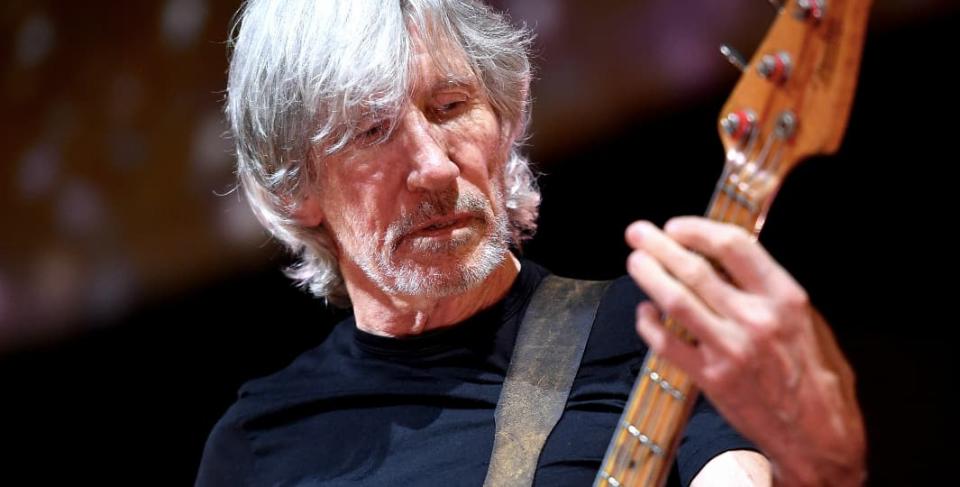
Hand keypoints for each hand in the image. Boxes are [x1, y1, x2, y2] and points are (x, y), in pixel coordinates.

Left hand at [625, 217, 865, 485]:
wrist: (818, 435)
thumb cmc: (815, 375)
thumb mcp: (807, 321)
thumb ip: (768, 290)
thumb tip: (725, 259)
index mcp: (785, 298)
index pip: (734, 246)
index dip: (698, 230)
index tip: (677, 226)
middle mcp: (755, 320)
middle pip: (695, 269)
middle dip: (660, 246)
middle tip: (638, 233)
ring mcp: (730, 349)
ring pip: (675, 301)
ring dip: (649, 276)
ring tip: (635, 262)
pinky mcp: (710, 378)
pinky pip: (667, 344)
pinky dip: (649, 324)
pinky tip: (644, 311)